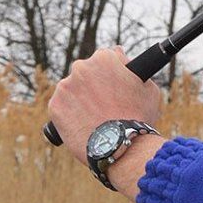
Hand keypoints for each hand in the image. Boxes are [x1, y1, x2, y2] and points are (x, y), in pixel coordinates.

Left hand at [48, 48, 165, 163]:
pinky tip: (84, 123)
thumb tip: (120, 56)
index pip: (106, 58)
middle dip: (94, 84)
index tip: (115, 86)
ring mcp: (65, 87)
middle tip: (106, 104)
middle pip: (86, 73)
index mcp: (104, 58)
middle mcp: (80, 68)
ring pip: (72, 90)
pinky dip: (70, 114)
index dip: (113, 73)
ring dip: (81, 99)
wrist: (121, 146)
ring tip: (95, 117)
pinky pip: (62, 107)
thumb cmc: (139, 117)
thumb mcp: (147, 87)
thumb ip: (132, 68)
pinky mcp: (54, 107)